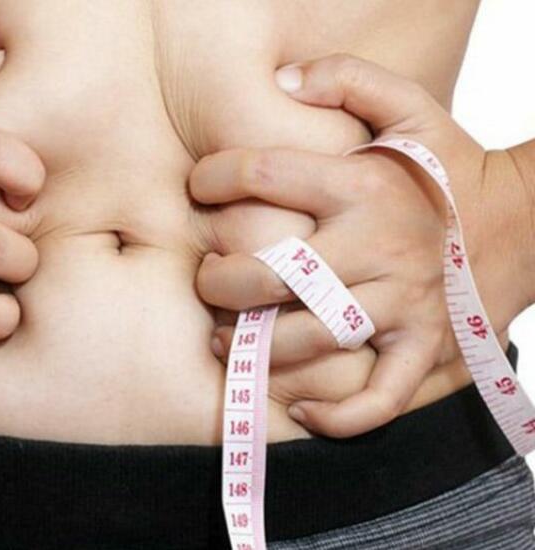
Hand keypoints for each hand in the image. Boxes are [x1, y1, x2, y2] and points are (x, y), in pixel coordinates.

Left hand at [192, 54, 513, 436]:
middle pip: (270, 272)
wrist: (527, 225)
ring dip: (254, 349)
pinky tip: (300, 412)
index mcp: (365, 185)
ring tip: (225, 339)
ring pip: (310, 340)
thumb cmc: (450, 171)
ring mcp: (405, 303)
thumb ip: (349, 80)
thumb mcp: (411, 108)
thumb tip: (283, 82)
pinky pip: (381, 398)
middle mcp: (380, 245)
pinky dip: (339, 417)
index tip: (199, 187)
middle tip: (208, 279)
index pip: (263, 174)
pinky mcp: (426, 348)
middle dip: (218, 281)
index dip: (213, 178)